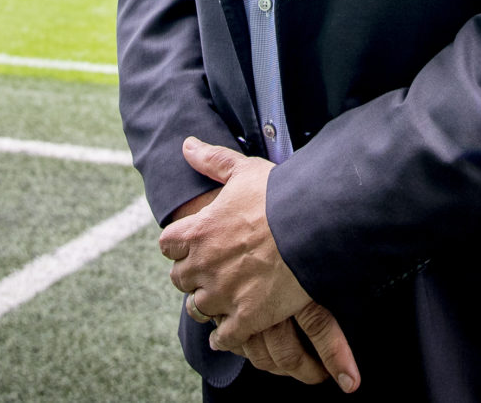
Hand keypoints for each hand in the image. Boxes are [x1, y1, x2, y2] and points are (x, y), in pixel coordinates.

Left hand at [160, 137, 358, 391]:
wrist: (313, 225)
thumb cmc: (279, 195)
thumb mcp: (243, 170)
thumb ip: (212, 160)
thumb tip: (186, 145)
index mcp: (197, 231)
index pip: (167, 245)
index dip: (179, 245)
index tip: (192, 244)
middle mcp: (203, 265)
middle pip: (179, 279)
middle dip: (192, 275)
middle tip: (208, 271)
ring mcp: (223, 294)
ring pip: (198, 309)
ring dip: (207, 304)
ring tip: (221, 299)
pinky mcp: (246, 317)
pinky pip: (223, 337)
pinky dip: (224, 336)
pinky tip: (230, 332)